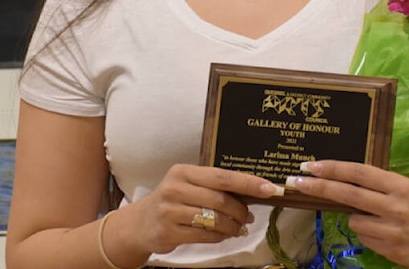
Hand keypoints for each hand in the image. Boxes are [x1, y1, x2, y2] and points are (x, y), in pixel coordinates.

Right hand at [125, 164, 282, 254]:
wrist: (140, 224)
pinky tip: (224, 235)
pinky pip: (205, 235)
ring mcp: (170, 211)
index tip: (269, 188)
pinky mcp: (168, 232)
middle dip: (241, 210)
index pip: (222, 176)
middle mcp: (175, 188)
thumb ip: (214, 186)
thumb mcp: (188, 186)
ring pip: (214, 219)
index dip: (248, 183)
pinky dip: (220, 236)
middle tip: (249, 216)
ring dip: (232, 226)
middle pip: (220, 199)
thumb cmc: (173, 201)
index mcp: (183, 171)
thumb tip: (252, 192)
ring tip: (239, 228)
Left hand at [286, 160, 408, 266]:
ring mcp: (394, 232)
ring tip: (378, 217)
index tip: (309, 166)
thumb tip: (337, 179)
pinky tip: (387, 232)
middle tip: (296, 182)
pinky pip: (366, 240)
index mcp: (399, 185)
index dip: (332, 168)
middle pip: (349, 195)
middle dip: (320, 188)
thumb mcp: (403, 185)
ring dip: (357, 218)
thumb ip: (376, 184)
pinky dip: (370, 234)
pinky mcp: (393, 252)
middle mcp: (396, 208)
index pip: (359, 173)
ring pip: (355, 223)